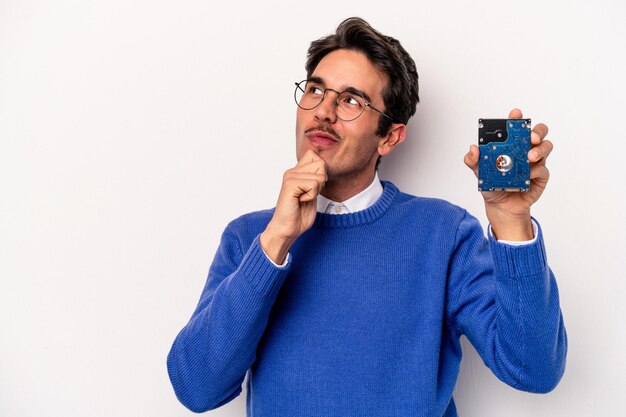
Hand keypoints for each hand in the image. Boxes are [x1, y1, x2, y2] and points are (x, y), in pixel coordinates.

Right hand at [260, 150, 326, 262]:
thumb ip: (316, 179)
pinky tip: (300, 201)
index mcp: (296, 172)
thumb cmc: (299, 215)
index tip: (313, 187)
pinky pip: (313, 184)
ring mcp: (290, 176)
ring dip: (316, 191)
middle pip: (321, 164)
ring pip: (319, 176)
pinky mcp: (290, 184)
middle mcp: (292, 171)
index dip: (321, 171)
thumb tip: (323, 167)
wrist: (287, 230)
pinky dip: (311, 196)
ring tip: (303, 199)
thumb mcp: (313, 193)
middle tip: (308, 194)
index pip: (314, 155)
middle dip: (321, 182)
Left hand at [464, 108, 552, 239]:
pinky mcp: (541, 176)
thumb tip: (473, 149)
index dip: (517, 118)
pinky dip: (536, 170)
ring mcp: (535, 162)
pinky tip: (528, 175)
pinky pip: (543, 169)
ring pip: (546, 147)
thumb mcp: (479, 173)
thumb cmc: (493, 185)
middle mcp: (526, 150)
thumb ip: (473, 161)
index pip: (516, 128)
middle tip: (531, 137)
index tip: (515, 114)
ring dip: (539, 150)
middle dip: (536, 131)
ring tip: (530, 157)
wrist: (500, 207)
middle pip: (539, 132)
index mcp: (511, 145)